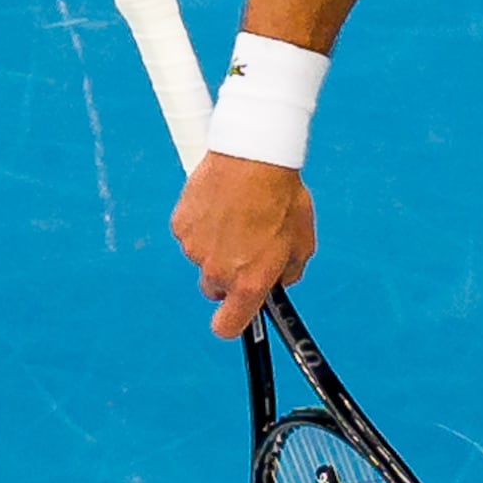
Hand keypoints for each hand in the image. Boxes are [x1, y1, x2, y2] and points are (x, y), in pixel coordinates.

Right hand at [174, 154, 314, 338]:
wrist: (253, 156)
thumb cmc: (280, 197)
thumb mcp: (301, 241)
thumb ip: (289, 271)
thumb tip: (280, 280)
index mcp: (248, 282)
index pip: (228, 326)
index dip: (232, 322)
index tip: (238, 314)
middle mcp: (217, 271)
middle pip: (214, 289)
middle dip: (227, 276)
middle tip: (245, 250)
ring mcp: (194, 249)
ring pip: (202, 259)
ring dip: (216, 246)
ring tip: (237, 216)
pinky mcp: (181, 225)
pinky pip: (190, 234)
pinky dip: (202, 224)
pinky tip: (220, 205)